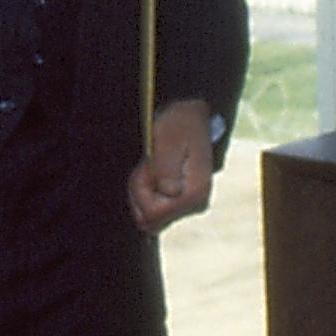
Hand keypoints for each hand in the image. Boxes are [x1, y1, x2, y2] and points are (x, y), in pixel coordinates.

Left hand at [128, 99, 216, 233]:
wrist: (189, 118)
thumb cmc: (177, 126)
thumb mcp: (167, 140)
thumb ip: (166, 168)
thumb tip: (169, 192)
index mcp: (194, 194)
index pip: (152, 213)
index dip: (142, 188)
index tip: (150, 164)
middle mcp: (195, 205)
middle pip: (148, 217)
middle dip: (140, 189)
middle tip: (150, 162)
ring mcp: (189, 206)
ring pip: (147, 215)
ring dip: (141, 187)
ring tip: (153, 163)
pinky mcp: (181, 203)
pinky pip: (151, 209)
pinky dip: (145, 189)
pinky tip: (154, 170)